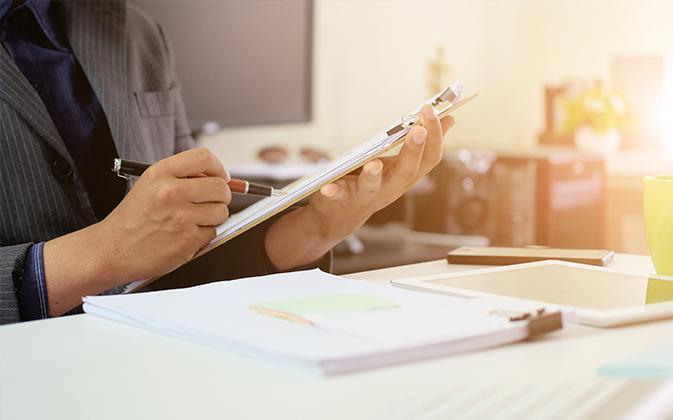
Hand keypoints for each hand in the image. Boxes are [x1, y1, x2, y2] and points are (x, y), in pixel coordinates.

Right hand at [100, 148, 231, 279]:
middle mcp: (170, 192)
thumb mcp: (150, 185)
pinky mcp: (187, 240)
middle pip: (220, 187)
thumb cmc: (133, 218)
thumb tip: (220, 177)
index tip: (221, 176)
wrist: (112, 250)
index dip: (218, 167)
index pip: (203, 158)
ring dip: (213, 217)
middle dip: (221, 195)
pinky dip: (203, 235)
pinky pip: (212, 233)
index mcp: (160, 173)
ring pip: (221, 211)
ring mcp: (180, 217)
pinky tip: (184, 235)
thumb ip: (182, 177)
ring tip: (192, 221)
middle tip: (211, 201)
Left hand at [265, 105, 453, 269]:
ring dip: (374, 176)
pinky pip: (339, 196)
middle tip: (418, 130)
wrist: (344, 214)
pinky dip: (334, 191)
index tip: (430, 109)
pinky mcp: (344, 199)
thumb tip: (451, 119)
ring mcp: (368, 195)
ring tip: (374, 164)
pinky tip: (327, 187)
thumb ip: (421, 144)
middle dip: (414, 150)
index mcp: (407, 175)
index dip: (435, 135)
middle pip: (408, 171)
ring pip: (374, 186)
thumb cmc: (375, 182)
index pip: (430, 157)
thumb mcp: (400, 163)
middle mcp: (392, 187)